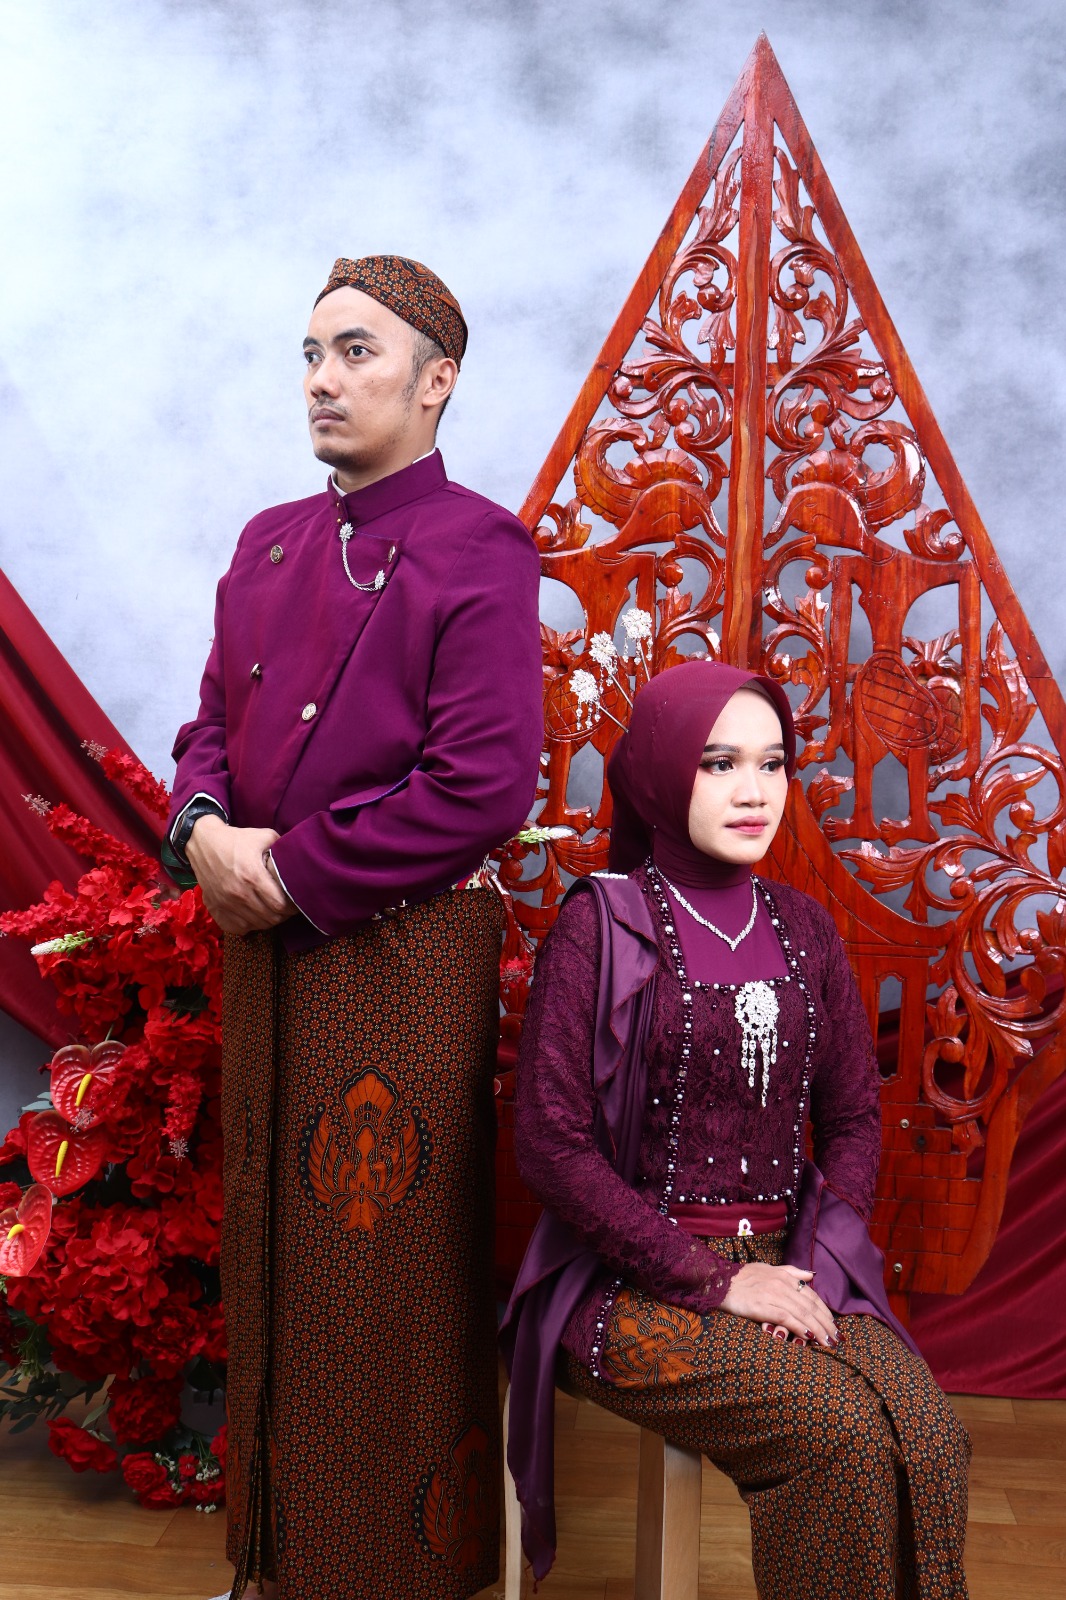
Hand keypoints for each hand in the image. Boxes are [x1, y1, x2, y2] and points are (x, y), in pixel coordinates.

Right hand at [185, 815, 293, 934]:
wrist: (202, 843)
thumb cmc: (235, 839)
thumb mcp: (263, 836)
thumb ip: (283, 848)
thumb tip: (299, 859)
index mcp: (252, 876)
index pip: (280, 905)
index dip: (291, 906)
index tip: (295, 901)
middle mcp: (239, 893)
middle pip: (270, 918)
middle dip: (282, 915)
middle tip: (286, 907)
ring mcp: (226, 903)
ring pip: (256, 925)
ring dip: (268, 920)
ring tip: (272, 911)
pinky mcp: (215, 908)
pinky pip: (238, 928)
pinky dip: (249, 925)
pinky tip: (254, 915)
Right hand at [718, 1263, 838, 1346]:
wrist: (720, 1281)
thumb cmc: (744, 1277)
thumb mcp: (769, 1269)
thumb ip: (791, 1272)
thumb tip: (812, 1275)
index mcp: (785, 1275)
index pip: (812, 1295)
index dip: (825, 1311)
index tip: (834, 1325)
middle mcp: (782, 1284)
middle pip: (810, 1306)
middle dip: (826, 1323)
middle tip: (837, 1339)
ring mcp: (773, 1294)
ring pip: (802, 1313)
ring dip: (818, 1329)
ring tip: (828, 1342)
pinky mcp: (763, 1306)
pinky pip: (786, 1318)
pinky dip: (799, 1327)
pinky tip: (809, 1337)